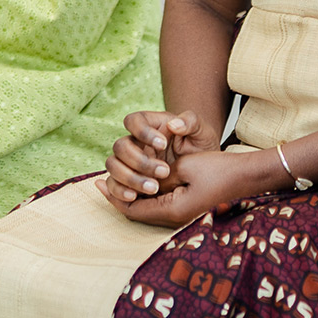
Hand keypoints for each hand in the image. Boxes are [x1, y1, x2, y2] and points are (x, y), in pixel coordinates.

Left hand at [98, 147, 271, 228]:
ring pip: (145, 209)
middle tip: (99, 183)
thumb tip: (140, 180)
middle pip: (135, 212)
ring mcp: (180, 216)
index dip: (112, 197)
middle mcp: (174, 218)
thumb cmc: (219, 170)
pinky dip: (145, 195)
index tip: (96, 183)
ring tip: (116, 180)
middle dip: (118, 197)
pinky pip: (157, 205)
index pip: (131, 209)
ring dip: (131, 196)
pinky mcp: (185, 210)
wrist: (247, 177)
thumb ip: (159, 176)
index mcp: (171, 211)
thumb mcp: (184, 168)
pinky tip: (139, 182)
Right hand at [103, 109, 221, 202]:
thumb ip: (191, 121)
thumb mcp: (202, 131)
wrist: (204, 170)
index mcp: (150, 125)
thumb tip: (173, 125)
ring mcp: (130, 162)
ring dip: (130, 178)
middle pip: (120, 147)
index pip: (133, 121)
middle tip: (164, 172)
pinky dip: (119, 191)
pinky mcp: (129, 181)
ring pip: (113, 166)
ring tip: (153, 188)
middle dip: (140, 161)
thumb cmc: (200, 145)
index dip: (142, 132)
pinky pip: (113, 185)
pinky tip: (135, 197)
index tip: (163, 144)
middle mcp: (136, 143)